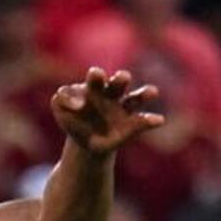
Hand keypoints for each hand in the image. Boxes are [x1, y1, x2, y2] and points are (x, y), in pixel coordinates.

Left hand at [50, 66, 168, 157]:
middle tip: (123, 78)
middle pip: (119, 83)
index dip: (96, 78)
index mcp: (94, 87)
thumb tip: (74, 103)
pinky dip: (150, 121)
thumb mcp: (61, 112)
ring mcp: (124, 108)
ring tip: (153, 92)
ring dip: (144, 94)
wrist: (86, 142)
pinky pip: (143, 121)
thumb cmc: (74, 120)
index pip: (96, 78)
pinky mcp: (133, 124)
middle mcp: (112, 94)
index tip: (92, 84)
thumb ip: (61, 103)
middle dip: (121, 79)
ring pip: (136, 98)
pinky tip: (158, 120)